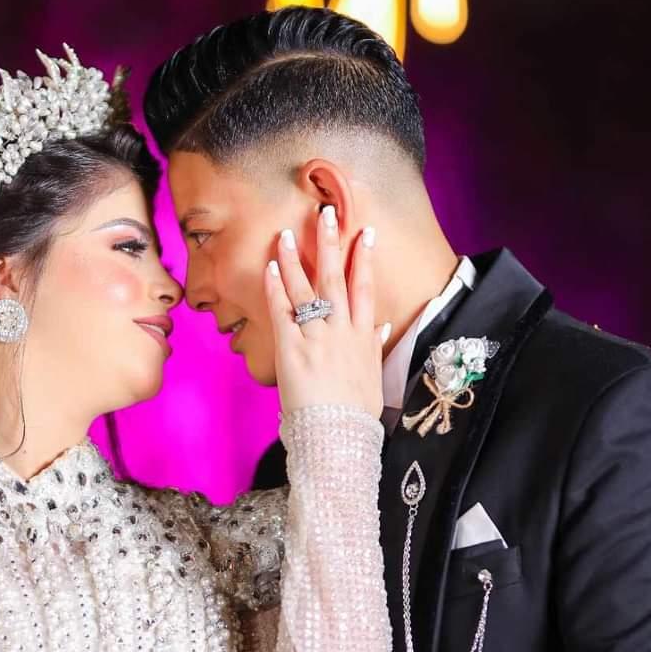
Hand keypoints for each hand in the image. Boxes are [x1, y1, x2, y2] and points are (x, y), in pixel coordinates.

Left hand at [265, 209, 382, 417]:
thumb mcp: (373, 378)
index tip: (365, 232)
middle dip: (331, 243)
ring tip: (288, 233)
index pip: (365, 288)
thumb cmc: (355, 414)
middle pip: (337, 277)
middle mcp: (342, 330)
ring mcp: (317, 337)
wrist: (338, 437)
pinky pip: (283, 310)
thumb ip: (373, 348)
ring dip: (297, 258)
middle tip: (326, 213)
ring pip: (307, 288)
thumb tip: (378, 328)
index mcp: (363, 337)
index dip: (365, 258)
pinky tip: (272, 267)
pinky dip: (276, 287)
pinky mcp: (292, 348)